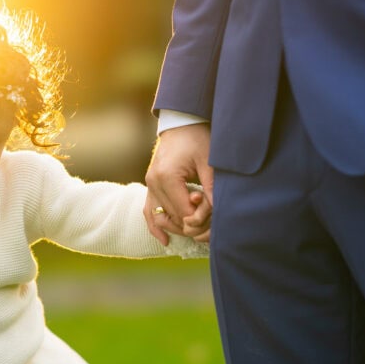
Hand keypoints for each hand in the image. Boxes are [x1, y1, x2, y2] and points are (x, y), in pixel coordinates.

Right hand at [144, 123, 214, 244]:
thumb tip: (216, 213)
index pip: (184, 212)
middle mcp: (154, 183)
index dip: (201, 218)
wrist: (181, 123)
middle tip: (211, 220)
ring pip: (161, 217)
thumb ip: (211, 188)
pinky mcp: (150, 185)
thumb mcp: (209, 162)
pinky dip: (156, 226)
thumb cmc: (197, 139)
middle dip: (193, 224)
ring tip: (196, 230)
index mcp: (167, 177)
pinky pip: (148, 211)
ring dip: (178, 226)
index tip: (215, 213)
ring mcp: (149, 184)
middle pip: (173, 217)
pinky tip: (165, 241)